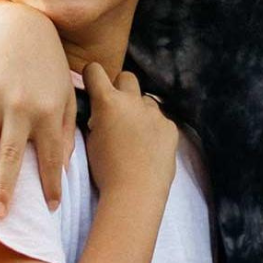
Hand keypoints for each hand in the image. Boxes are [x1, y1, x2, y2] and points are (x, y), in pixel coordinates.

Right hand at [0, 4, 73, 216]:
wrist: (19, 26)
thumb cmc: (47, 66)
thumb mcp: (65, 94)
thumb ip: (66, 129)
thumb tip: (65, 165)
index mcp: (48, 110)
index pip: (51, 156)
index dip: (52, 184)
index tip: (53, 208)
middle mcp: (20, 105)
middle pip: (11, 155)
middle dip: (5, 188)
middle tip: (0, 217)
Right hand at [83, 65, 178, 199]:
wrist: (135, 192)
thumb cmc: (106, 170)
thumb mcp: (91, 140)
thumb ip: (97, 119)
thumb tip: (101, 113)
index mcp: (108, 102)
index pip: (95, 71)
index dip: (92, 76)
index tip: (92, 85)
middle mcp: (133, 101)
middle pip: (127, 77)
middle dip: (120, 88)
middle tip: (116, 109)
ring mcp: (155, 114)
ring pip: (145, 100)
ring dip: (138, 110)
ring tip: (134, 134)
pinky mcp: (170, 127)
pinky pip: (160, 120)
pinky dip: (154, 128)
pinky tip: (149, 147)